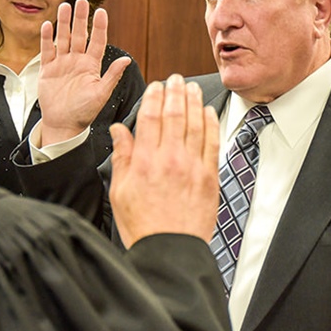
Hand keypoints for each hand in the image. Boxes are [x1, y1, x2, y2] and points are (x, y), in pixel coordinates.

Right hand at [37, 0, 130, 146]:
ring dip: (64, 23)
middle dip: (81, 18)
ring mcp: (62, 64)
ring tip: (65, 6)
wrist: (63, 125)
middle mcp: (77, 61)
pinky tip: (48, 25)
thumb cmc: (84, 112)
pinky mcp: (48, 70)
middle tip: (82, 1)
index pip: (97, 41)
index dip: (100, 26)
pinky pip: (47, 50)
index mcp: (92, 66)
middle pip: (80, 35)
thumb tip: (127, 59)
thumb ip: (112, 76)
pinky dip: (47, 38)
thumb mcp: (102, 94)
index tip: (101, 11)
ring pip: (63, 38)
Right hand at [109, 74, 219, 246]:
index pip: (151, 118)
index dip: (154, 97)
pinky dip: (210, 124)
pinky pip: (212, 143)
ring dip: (194, 102)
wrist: (170, 251)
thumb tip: (118, 131)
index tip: (156, 86)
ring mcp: (192, 167)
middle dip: (175, 92)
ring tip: (192, 87)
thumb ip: (122, 157)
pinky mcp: (209, 177)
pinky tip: (208, 113)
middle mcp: (169, 159)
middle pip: (175, 115)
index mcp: (144, 162)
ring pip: (195, 124)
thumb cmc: (143, 225)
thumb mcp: (120, 191)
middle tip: (175, 78)